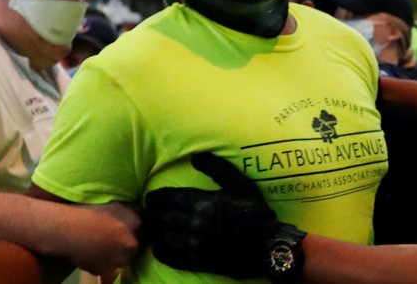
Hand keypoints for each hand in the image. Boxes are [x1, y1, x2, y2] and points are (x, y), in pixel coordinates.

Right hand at [47, 202, 140, 275]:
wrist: (68, 229)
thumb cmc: (89, 211)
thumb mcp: (114, 203)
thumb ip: (131, 210)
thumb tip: (140, 211)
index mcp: (136, 224)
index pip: (142, 228)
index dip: (132, 228)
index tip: (123, 226)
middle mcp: (132, 244)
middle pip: (133, 246)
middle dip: (125, 243)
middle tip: (110, 236)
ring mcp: (118, 260)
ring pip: (120, 259)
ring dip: (114, 254)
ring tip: (100, 244)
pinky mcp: (104, 270)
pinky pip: (105, 266)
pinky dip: (101, 261)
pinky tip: (91, 251)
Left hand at [144, 152, 283, 278]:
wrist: (266, 245)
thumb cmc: (253, 211)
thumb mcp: (239, 184)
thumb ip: (217, 168)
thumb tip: (196, 156)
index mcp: (202, 202)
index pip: (167, 198)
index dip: (155, 198)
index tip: (152, 198)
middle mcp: (195, 223)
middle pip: (160, 217)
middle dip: (152, 214)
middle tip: (150, 212)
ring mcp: (195, 244)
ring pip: (162, 236)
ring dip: (156, 231)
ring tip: (155, 228)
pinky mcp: (196, 260)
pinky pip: (169, 256)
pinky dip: (161, 250)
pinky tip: (162, 245)